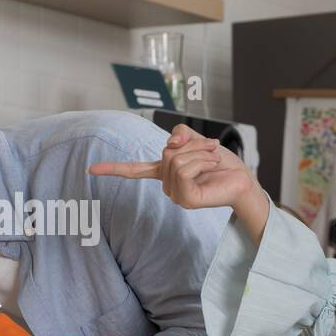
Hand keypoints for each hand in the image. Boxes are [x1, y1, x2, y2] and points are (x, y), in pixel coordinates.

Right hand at [88, 123, 258, 210]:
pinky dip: (202, 160)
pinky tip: (213, 165)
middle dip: (191, 144)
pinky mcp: (186, 199)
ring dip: (200, 152)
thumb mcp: (197, 140)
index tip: (91, 170)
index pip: (135, 170)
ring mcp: (175, 195)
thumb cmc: (221, 164)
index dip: (114, 168)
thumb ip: (180, 135)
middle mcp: (167, 186)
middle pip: (166, 153)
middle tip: (211, 149)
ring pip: (176, 160)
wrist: (243, 180)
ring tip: (214, 158)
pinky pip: (184, 170)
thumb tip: (170, 143)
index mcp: (165, 172)